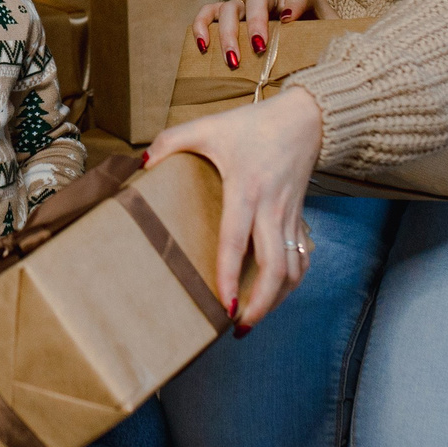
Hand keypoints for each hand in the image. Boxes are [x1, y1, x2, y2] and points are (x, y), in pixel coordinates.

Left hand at [144, 84, 323, 331]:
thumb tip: (141, 163)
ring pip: (292, 271)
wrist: (305, 119)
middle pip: (274, 269)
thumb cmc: (254, 124)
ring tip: (254, 318)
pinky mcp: (299, 219)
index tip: (224, 306)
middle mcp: (271, 209)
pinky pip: (301, 259)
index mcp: (246, 190)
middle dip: (259, 304)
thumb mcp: (209, 126)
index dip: (231, 276)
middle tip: (239, 327)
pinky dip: (291, 282)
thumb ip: (171, 140)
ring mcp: (289, 217)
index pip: (236, 242)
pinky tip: (276, 294)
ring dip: (277, 300)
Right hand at [191, 0, 324, 68]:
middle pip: (257, 2)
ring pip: (229, 9)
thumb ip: (333, 30)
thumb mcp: (325, 16)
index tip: (290, 19)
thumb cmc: (308, 9)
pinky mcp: (226, 8)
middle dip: (255, 25)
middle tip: (258, 49)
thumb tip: (350, 52)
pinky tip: (202, 47)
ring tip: (233, 61)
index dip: (293, 5)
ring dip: (228, 33)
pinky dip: (201, 25)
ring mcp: (243, 1)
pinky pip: (209, 11)